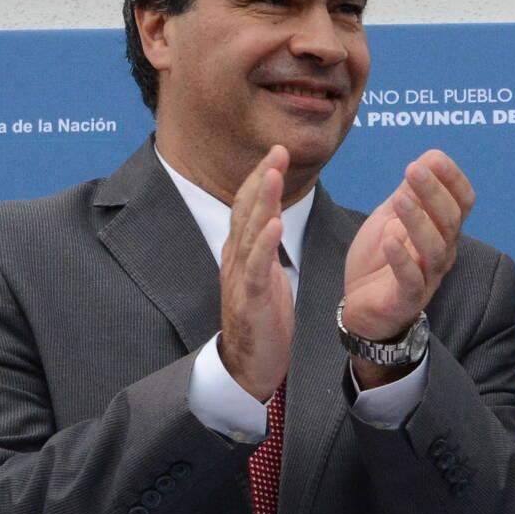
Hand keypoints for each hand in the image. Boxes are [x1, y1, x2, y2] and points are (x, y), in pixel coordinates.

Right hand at [218, 146, 296, 402]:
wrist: (248, 364)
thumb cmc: (261, 318)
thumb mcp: (264, 274)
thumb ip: (264, 246)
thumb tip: (271, 218)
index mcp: (241, 251)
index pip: (249, 206)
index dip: (261, 178)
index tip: (277, 151)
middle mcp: (236, 258)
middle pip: (246, 210)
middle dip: (263, 178)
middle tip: (278, 149)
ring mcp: (240, 277)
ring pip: (249, 232)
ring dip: (262, 201)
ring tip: (273, 174)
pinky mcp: (249, 299)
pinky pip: (256, 269)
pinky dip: (264, 246)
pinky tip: (274, 226)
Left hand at [340, 149, 475, 347]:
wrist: (361, 305)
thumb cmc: (380, 259)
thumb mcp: (390, 217)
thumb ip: (409, 191)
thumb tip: (430, 156)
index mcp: (442, 230)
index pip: (462, 202)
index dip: (453, 180)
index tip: (435, 158)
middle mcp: (442, 252)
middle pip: (450, 220)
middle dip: (433, 192)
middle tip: (413, 169)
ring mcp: (427, 277)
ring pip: (435, 248)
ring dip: (419, 221)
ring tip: (399, 198)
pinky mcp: (407, 299)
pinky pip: (411, 280)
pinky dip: (402, 259)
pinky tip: (390, 240)